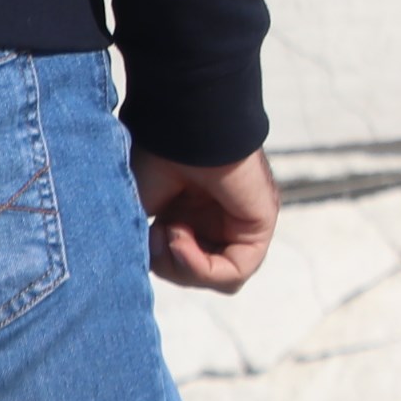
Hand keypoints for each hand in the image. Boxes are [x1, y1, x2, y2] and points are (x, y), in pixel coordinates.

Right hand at [133, 147, 279, 292]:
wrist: (181, 123)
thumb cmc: (158, 153)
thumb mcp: (141, 208)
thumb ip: (147, 243)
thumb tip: (140, 271)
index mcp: (195, 210)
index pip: (183, 261)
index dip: (160, 260)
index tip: (144, 233)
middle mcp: (221, 217)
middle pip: (200, 273)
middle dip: (169, 265)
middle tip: (154, 235)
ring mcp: (242, 221)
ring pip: (219, 278)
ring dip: (183, 267)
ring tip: (168, 231)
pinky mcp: (260, 224)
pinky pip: (236, 271)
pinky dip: (201, 267)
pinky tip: (180, 235)